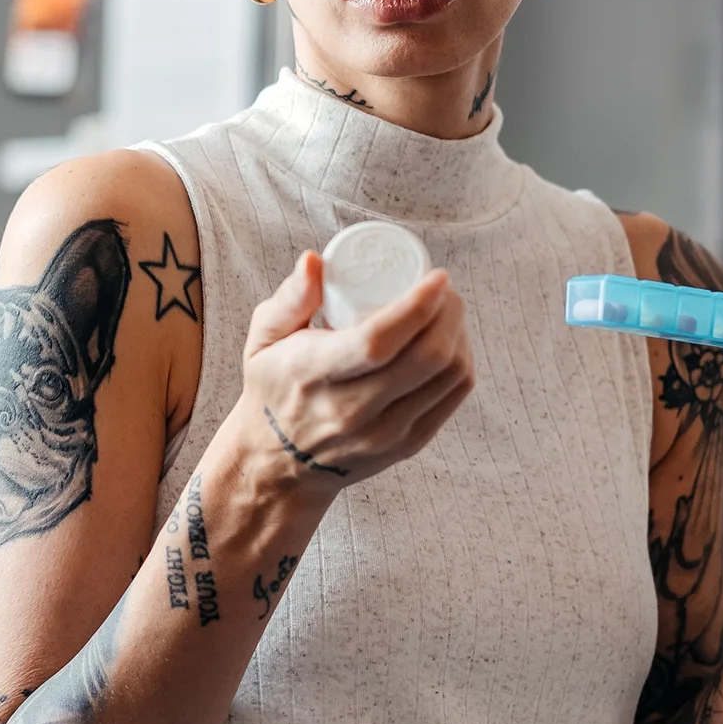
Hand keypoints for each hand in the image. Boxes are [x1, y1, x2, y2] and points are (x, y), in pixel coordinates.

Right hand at [229, 251, 475, 497]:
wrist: (279, 462)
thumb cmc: (273, 388)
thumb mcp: (262, 339)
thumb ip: (290, 298)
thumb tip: (315, 260)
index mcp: (312, 376)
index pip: (377, 341)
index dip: (417, 305)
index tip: (436, 277)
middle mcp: (352, 411)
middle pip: (426, 357)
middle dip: (449, 312)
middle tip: (443, 289)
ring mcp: (385, 433)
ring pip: (448, 376)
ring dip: (459, 335)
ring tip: (447, 312)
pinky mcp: (407, 445)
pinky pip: (453, 397)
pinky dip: (460, 362)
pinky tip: (450, 342)